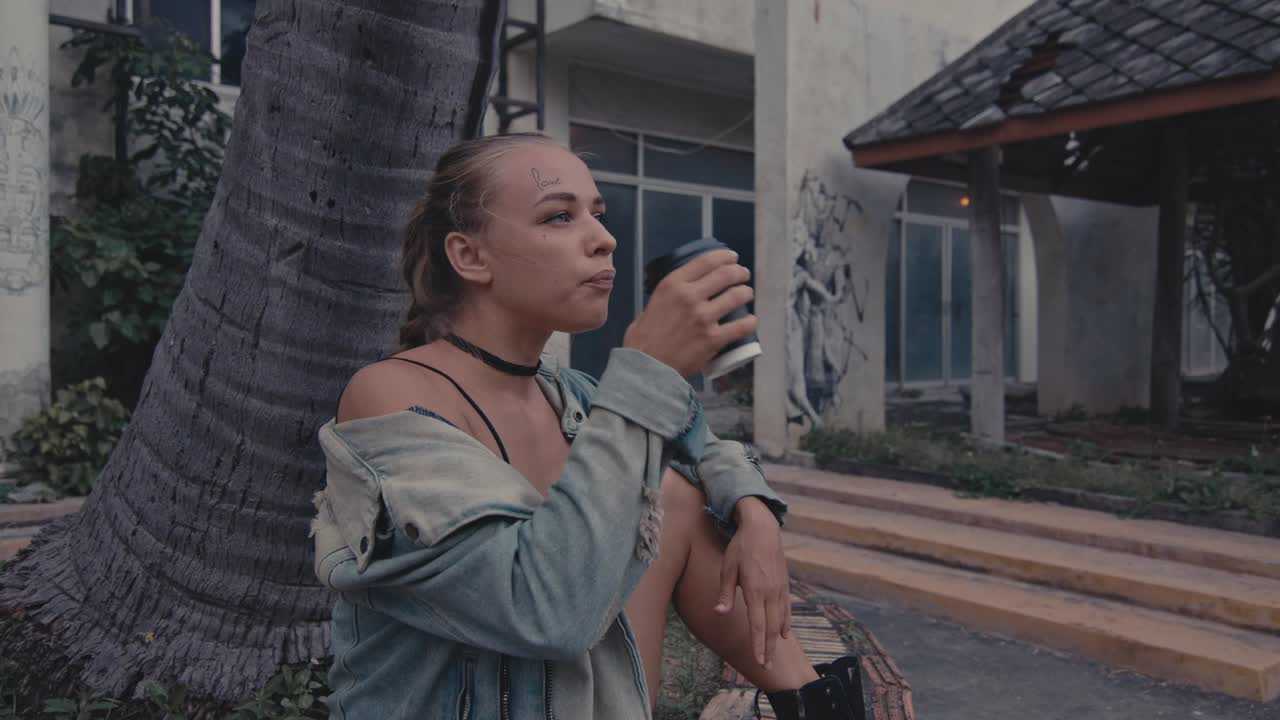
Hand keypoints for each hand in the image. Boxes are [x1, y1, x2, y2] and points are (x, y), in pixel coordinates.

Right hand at [623, 249, 756, 376]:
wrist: (646, 368)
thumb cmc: (643, 341)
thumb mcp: (650, 307)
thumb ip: (665, 299)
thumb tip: (675, 300)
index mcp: (673, 285)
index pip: (706, 261)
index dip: (724, 257)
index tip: (732, 258)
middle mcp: (690, 297)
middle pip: (726, 275)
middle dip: (739, 272)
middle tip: (743, 275)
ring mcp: (703, 317)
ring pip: (737, 296)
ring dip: (746, 292)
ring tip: (748, 293)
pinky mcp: (713, 338)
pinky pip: (741, 326)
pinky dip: (750, 322)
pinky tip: (751, 321)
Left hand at [714, 497, 790, 668]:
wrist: (762, 528)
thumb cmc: (741, 547)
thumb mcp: (727, 567)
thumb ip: (725, 593)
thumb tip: (719, 612)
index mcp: (755, 590)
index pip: (758, 624)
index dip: (758, 645)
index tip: (759, 661)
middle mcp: (770, 592)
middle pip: (771, 627)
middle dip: (769, 649)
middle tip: (767, 668)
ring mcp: (780, 589)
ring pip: (780, 620)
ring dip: (777, 640)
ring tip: (774, 656)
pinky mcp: (784, 584)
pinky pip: (786, 609)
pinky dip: (785, 623)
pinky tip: (785, 634)